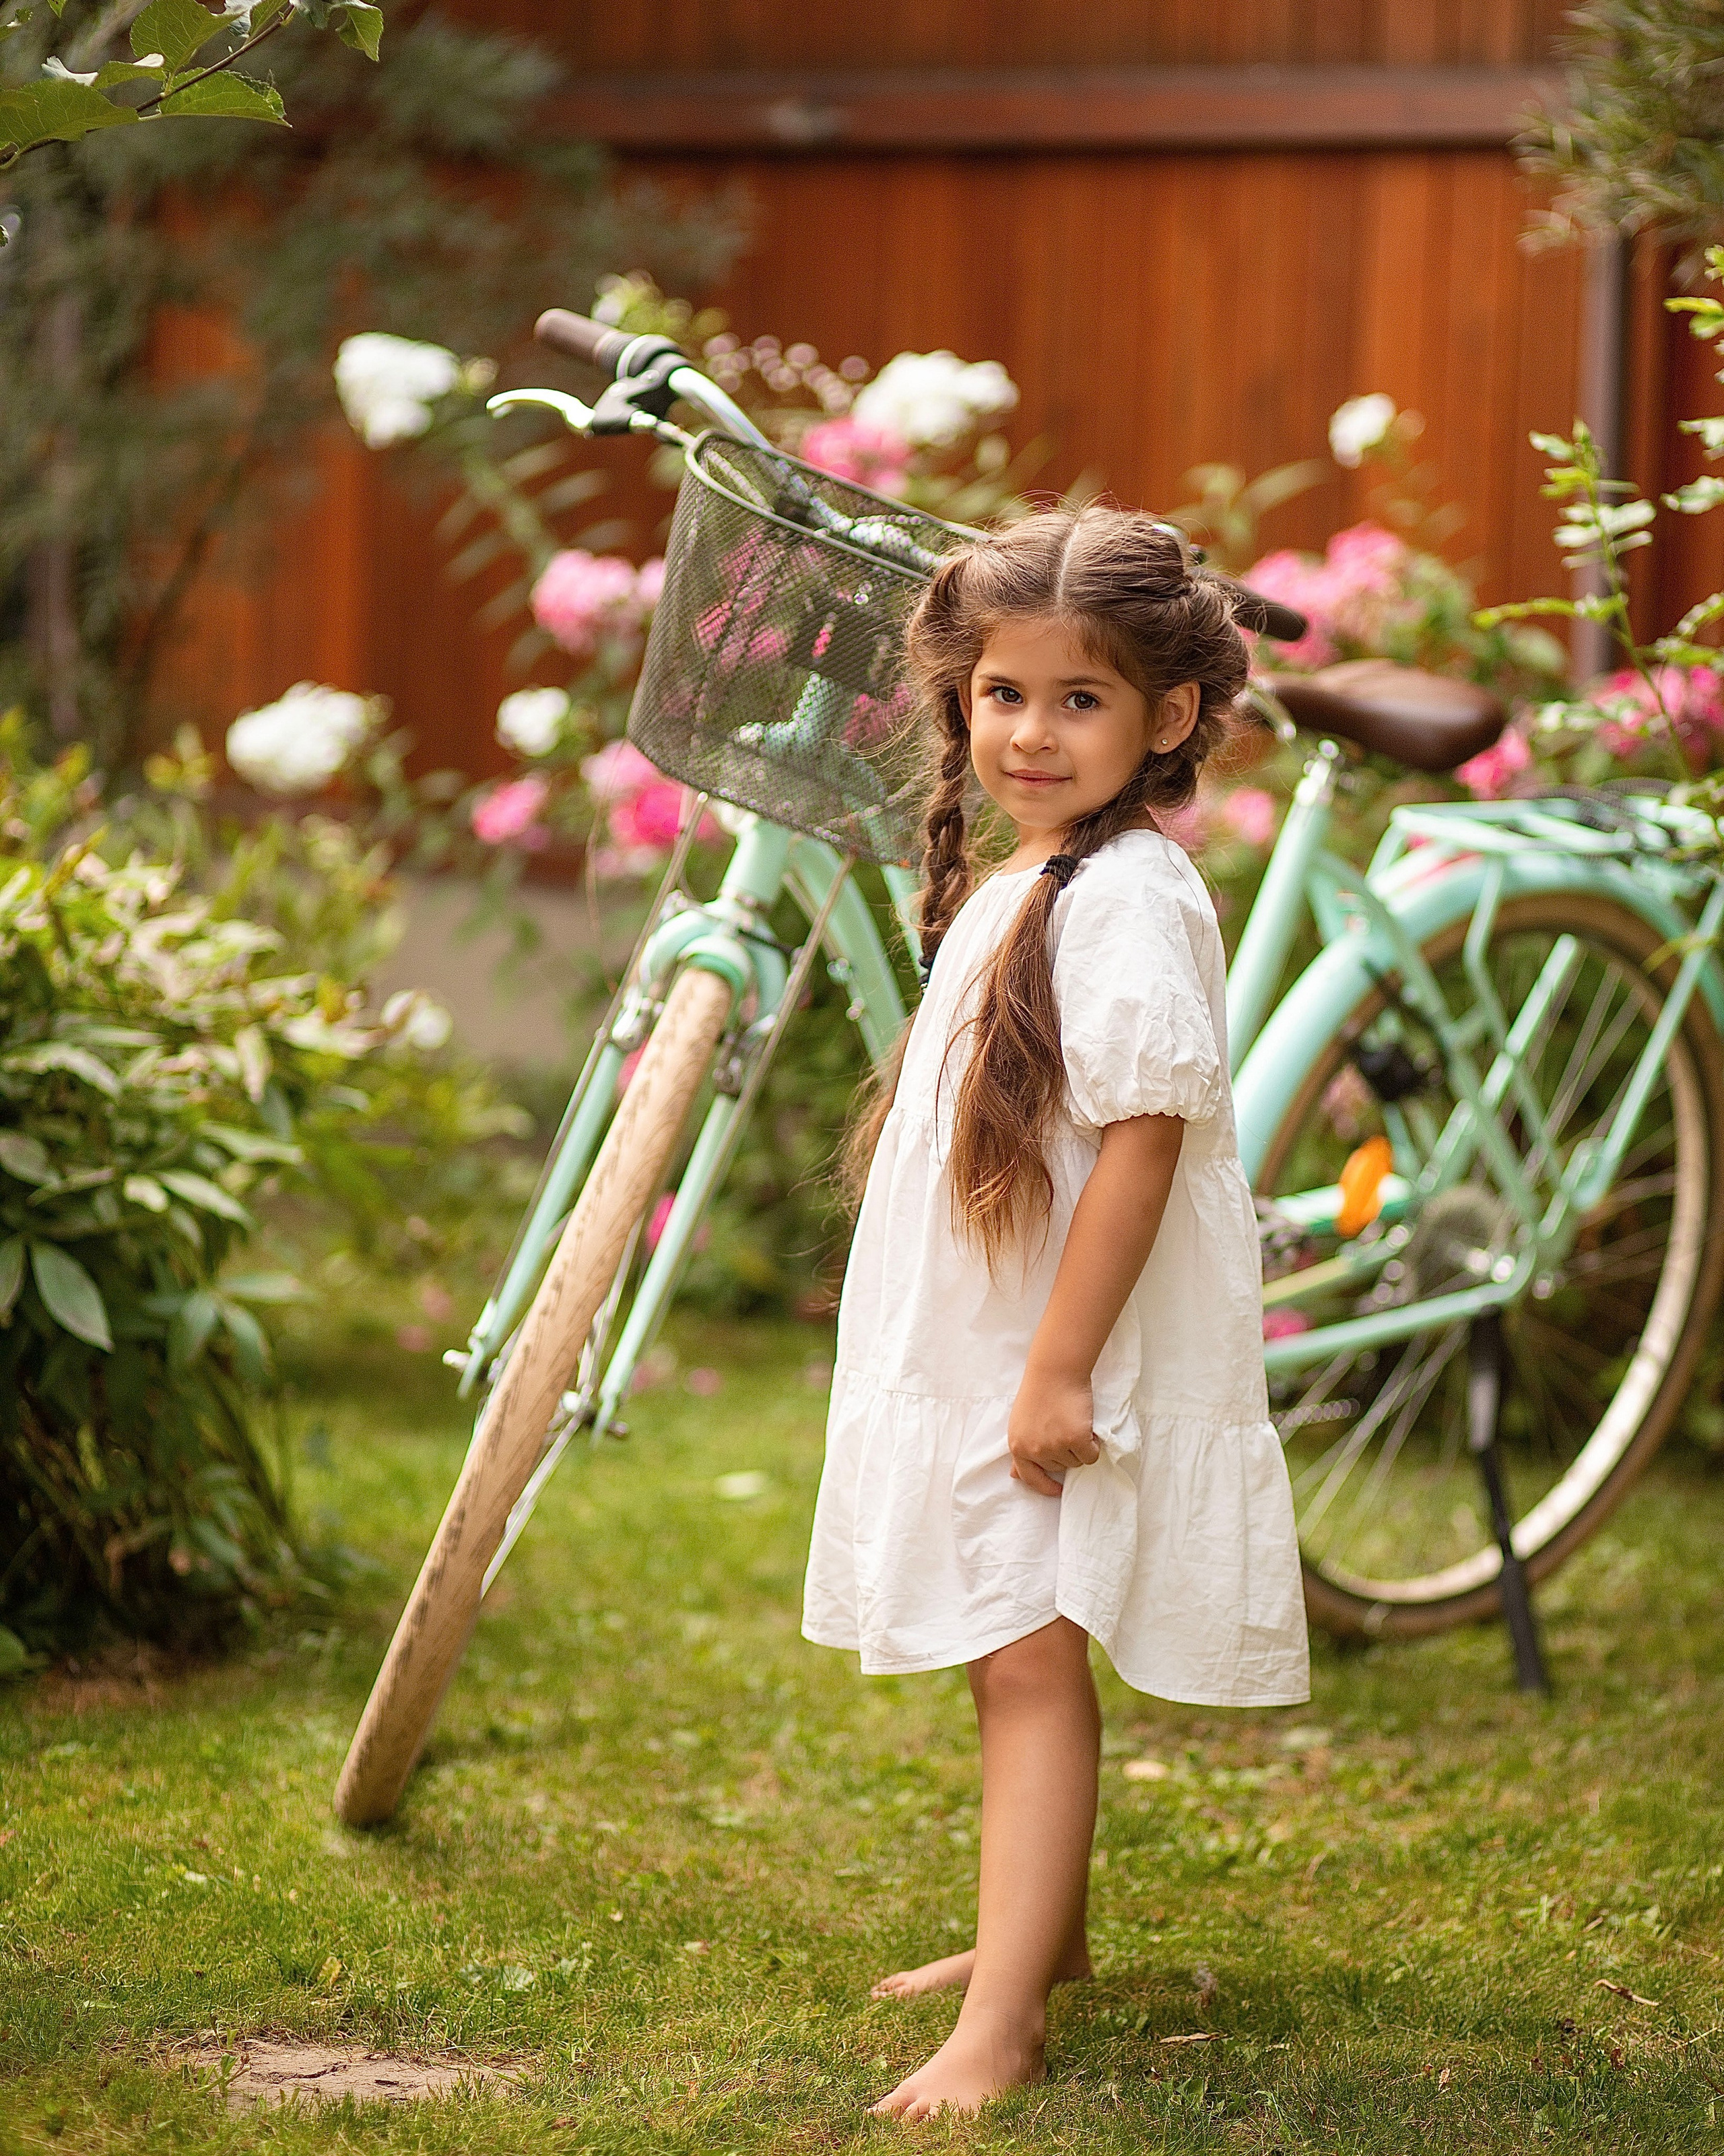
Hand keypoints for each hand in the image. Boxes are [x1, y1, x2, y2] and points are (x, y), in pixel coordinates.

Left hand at [1007, 1365, 1100, 1496]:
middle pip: (1059, 1467)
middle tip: (1064, 1427)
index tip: (1056, 1490)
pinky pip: (1090, 1456)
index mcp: (1017, 1446)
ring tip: (1073, 1422)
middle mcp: (1034, 1450)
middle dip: (1065, 1452)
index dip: (1045, 1486)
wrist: (1055, 1371)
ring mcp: (1055, 1446)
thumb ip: (1021, 1449)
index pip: (1030, 1478)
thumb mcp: (1019, 1423)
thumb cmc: (1039, 1392)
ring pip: (1076, 1462)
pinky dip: (1093, 1446)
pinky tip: (1087, 1428)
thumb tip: (1015, 1475)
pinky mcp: (1076, 1439)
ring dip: (1079, 1447)